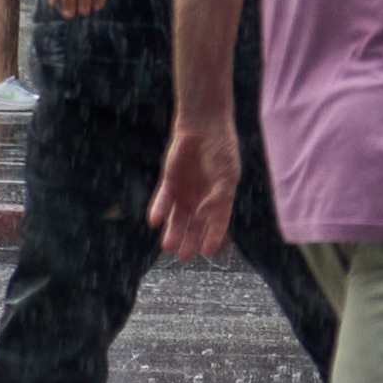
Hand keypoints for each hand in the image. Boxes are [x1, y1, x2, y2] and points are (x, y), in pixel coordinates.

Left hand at [151, 118, 230, 259]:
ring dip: (172, 231)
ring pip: (176, 216)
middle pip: (194, 224)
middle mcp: (201, 197)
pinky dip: (158, 209)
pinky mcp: (169, 181)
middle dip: (189, 240)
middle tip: (184, 256)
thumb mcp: (227, 175)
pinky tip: (156, 221)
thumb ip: (218, 198)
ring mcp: (184, 190)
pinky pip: (162, 199)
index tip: (208, 252)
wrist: (204, 126)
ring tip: (167, 246)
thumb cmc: (222, 150)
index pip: (217, 221)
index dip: (213, 236)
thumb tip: (206, 216)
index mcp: (220, 196)